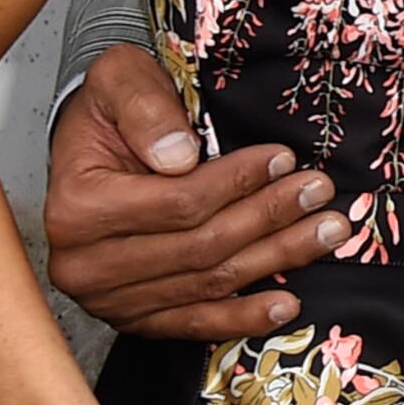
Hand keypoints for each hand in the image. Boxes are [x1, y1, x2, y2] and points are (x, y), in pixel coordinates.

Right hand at [42, 44, 346, 339]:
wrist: (90, 152)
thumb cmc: (109, 114)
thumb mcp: (120, 81)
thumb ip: (146, 108)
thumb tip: (180, 155)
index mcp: (76, 209)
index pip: (178, 203)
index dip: (237, 182)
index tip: (283, 158)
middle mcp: (85, 265)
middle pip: (200, 247)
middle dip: (269, 217)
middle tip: (319, 191)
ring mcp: (109, 300)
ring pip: (208, 283)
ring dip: (275, 258)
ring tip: (327, 231)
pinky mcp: (135, 319)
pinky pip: (194, 324)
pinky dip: (244, 317)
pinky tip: (287, 305)